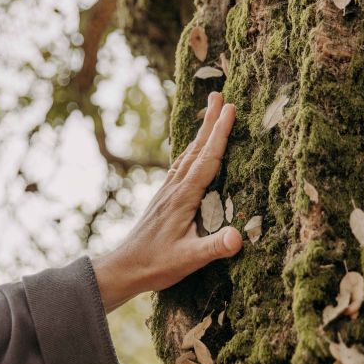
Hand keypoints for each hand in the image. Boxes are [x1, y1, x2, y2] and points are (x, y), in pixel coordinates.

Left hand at [92, 92, 242, 311]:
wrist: (124, 268)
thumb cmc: (156, 265)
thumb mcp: (189, 259)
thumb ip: (214, 248)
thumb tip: (239, 237)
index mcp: (183, 197)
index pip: (207, 159)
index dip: (221, 133)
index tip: (232, 109)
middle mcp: (174, 188)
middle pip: (196, 148)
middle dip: (210, 121)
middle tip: (220, 94)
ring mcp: (167, 191)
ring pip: (187, 154)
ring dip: (200, 133)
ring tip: (210, 113)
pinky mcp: (163, 199)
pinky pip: (180, 166)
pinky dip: (190, 151)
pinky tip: (192, 151)